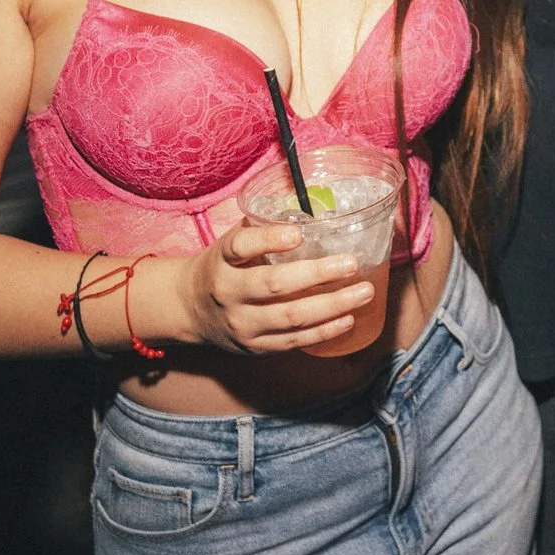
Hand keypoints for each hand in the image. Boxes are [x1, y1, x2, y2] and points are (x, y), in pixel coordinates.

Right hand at [154, 221, 374, 353]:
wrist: (189, 309)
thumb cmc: (222, 267)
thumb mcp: (230, 244)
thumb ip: (263, 228)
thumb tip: (313, 207)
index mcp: (222, 260)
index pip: (241, 247)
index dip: (269, 239)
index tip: (298, 233)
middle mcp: (229, 293)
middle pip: (274, 285)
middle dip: (318, 274)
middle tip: (352, 263)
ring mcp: (242, 324)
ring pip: (291, 317)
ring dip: (333, 305)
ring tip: (364, 292)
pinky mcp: (255, 347)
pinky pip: (294, 341)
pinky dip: (325, 331)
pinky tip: (349, 318)